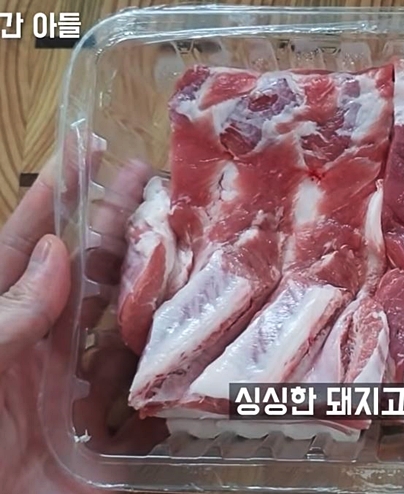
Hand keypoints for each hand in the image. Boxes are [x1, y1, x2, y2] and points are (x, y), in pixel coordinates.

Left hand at [0, 145, 163, 493]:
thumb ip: (5, 319)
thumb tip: (57, 255)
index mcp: (2, 327)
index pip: (27, 247)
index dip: (54, 196)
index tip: (84, 150)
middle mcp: (40, 349)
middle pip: (84, 273)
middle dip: (114, 224)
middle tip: (147, 179)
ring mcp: (76, 390)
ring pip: (122, 323)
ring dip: (152, 288)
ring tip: (187, 246)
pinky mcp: (108, 434)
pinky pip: (145, 392)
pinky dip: (168, 369)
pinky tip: (197, 340)